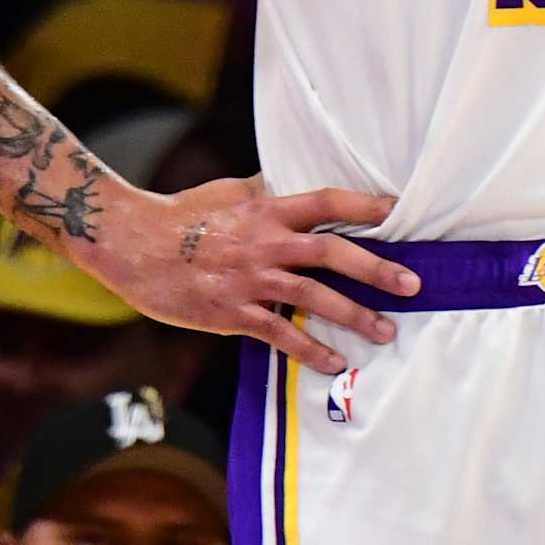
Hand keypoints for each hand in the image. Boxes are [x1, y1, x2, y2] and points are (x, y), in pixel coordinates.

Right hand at [94, 175, 419, 375]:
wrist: (132, 244)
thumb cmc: (180, 215)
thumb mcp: (226, 192)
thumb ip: (264, 192)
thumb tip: (291, 183)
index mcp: (265, 208)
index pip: (325, 202)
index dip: (364, 205)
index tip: (399, 211)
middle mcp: (263, 242)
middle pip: (331, 252)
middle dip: (376, 269)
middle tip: (413, 284)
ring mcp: (248, 279)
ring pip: (313, 297)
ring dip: (353, 315)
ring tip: (385, 331)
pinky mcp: (231, 312)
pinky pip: (279, 333)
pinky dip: (309, 349)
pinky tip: (334, 362)